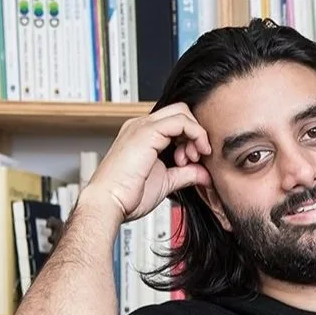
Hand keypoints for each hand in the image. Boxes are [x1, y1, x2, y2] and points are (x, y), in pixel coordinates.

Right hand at [84, 102, 213, 221]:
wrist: (109, 202)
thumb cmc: (128, 195)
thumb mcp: (166, 181)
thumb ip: (186, 174)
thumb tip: (205, 174)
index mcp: (143, 135)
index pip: (176, 123)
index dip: (191, 138)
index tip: (193, 162)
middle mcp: (141, 126)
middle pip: (180, 112)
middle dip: (196, 132)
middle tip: (196, 158)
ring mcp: (142, 126)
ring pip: (182, 113)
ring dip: (196, 135)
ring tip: (191, 160)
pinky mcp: (146, 132)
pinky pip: (180, 121)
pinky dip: (195, 135)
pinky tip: (193, 156)